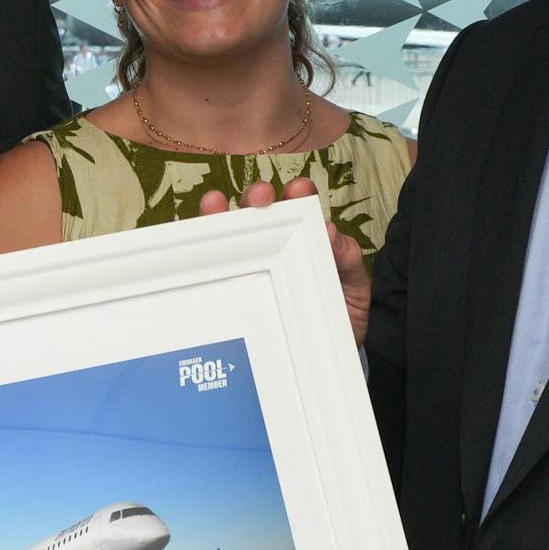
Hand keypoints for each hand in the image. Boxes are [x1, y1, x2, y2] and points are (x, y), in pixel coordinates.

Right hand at [197, 179, 371, 344]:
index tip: (297, 189)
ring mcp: (248, 266)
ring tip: (215, 205)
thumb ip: (346, 260)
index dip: (296, 192)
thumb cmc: (338, 317)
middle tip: (260, 197)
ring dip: (218, 214)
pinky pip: (210, 268)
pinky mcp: (228, 289)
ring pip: (226, 234)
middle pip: (258, 212)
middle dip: (255, 197)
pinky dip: (199, 252)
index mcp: (306, 237)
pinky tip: (195, 245)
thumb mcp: (353, 288)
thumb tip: (329, 232)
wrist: (324, 360)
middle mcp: (272, 247)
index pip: (299, 207)